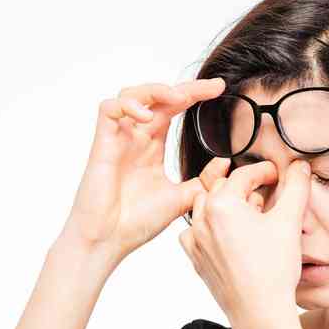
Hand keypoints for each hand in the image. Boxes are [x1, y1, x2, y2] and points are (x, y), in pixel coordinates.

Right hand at [57, 77, 231, 261]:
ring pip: (131, 94)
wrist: (109, 241)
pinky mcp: (102, 143)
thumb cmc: (137, 222)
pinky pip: (108, 109)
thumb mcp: (182, 199)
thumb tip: (226, 162)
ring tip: (178, 99)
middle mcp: (135, 137)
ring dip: (155, 90)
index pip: (174, 109)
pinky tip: (145, 117)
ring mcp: (118, 138)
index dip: (195, 95)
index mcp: (153, 146)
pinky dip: (127, 105)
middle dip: (184, 87)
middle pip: (157, 96)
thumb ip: (203, 181)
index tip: (219, 89)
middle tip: (211, 87)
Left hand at [177, 157, 313, 328]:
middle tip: (267, 197)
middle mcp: (202, 220)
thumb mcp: (289, 222)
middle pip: (223, 189)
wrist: (260, 313)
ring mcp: (195, 241)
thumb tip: (300, 167)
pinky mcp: (196, 259)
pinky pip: (199, 233)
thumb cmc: (273, 270)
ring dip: (228, 207)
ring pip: (207, 209)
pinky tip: (233, 238)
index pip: (243, 175)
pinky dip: (213, 229)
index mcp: (221, 204)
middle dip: (245, 189)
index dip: (264, 171)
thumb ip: (296, 187)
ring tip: (251, 218)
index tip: (276, 175)